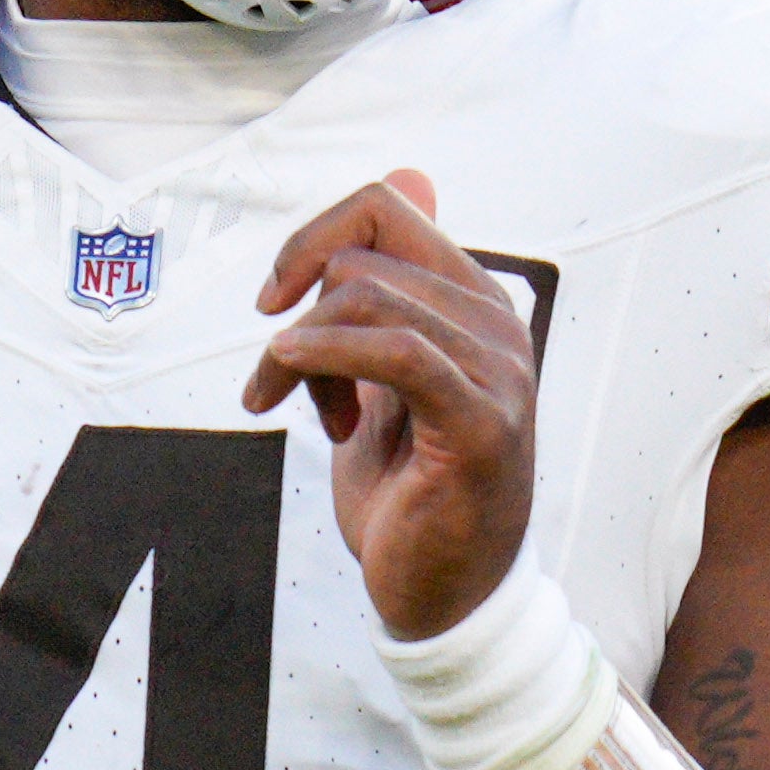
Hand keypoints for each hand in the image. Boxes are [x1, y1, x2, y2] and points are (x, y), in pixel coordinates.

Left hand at [243, 169, 535, 639]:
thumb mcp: (382, 375)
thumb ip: (388, 286)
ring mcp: (497, 371)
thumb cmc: (411, 492)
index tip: (273, 301)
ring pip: (365, 297)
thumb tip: (411, 174)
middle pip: (363, 255)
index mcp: (474, 302)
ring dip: (297, 354)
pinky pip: (392, 351)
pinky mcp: (479, 422)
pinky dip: (324, 360)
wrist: (444, 596)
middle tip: (286, 389)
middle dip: (298, 316)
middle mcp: (496, 324)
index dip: (311, 238)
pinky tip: (300, 396)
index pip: (389, 205)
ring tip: (304, 414)